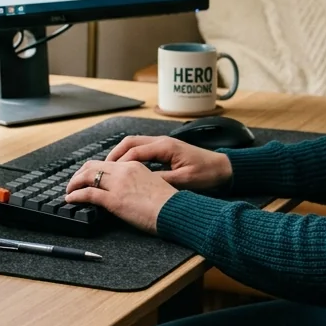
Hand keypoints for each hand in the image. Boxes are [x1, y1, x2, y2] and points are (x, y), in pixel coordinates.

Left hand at [65, 160, 176, 233]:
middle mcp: (124, 170)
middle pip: (93, 166)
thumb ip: (136, 182)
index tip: (87, 176)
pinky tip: (71, 199)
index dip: (92, 169)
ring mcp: (118, 184)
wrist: (176, 211)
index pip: (106, 162)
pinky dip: (76, 195)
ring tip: (69, 191)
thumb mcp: (152, 184)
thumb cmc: (169, 203)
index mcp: (134, 165)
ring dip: (74, 183)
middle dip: (79, 174)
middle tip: (73, 183)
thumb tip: (126, 190)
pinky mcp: (114, 200)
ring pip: (87, 176)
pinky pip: (88, 193)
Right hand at [104, 136, 232, 191]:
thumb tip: (141, 184)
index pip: (134, 151)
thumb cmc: (207, 173)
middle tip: (102, 169)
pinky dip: (130, 156)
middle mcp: (161, 141)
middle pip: (129, 142)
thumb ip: (162, 181)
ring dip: (120, 154)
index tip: (108, 174)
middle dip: (114, 155)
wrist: (223, 168)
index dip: (119, 163)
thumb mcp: (184, 180)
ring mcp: (162, 144)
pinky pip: (141, 149)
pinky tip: (126, 168)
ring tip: (110, 169)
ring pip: (134, 144)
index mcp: (165, 146)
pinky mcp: (165, 149)